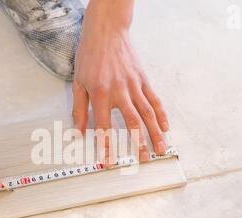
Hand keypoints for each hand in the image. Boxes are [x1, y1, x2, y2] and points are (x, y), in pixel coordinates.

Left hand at [73, 0, 168, 163]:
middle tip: (143, 159)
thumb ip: (79, 109)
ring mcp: (134, 85)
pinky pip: (154, 99)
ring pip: (147, 113)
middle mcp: (120, 91)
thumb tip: (77, 132)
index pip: (104, 125)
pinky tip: (165, 127)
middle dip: (138, 143)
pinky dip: (161, 114)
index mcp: (100, 93)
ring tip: (160, 149)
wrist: (106, 31)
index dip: (106, 145)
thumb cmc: (90, 56)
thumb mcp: (78, 82)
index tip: (110, 161)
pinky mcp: (143, 79)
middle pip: (132, 122)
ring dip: (155, 133)